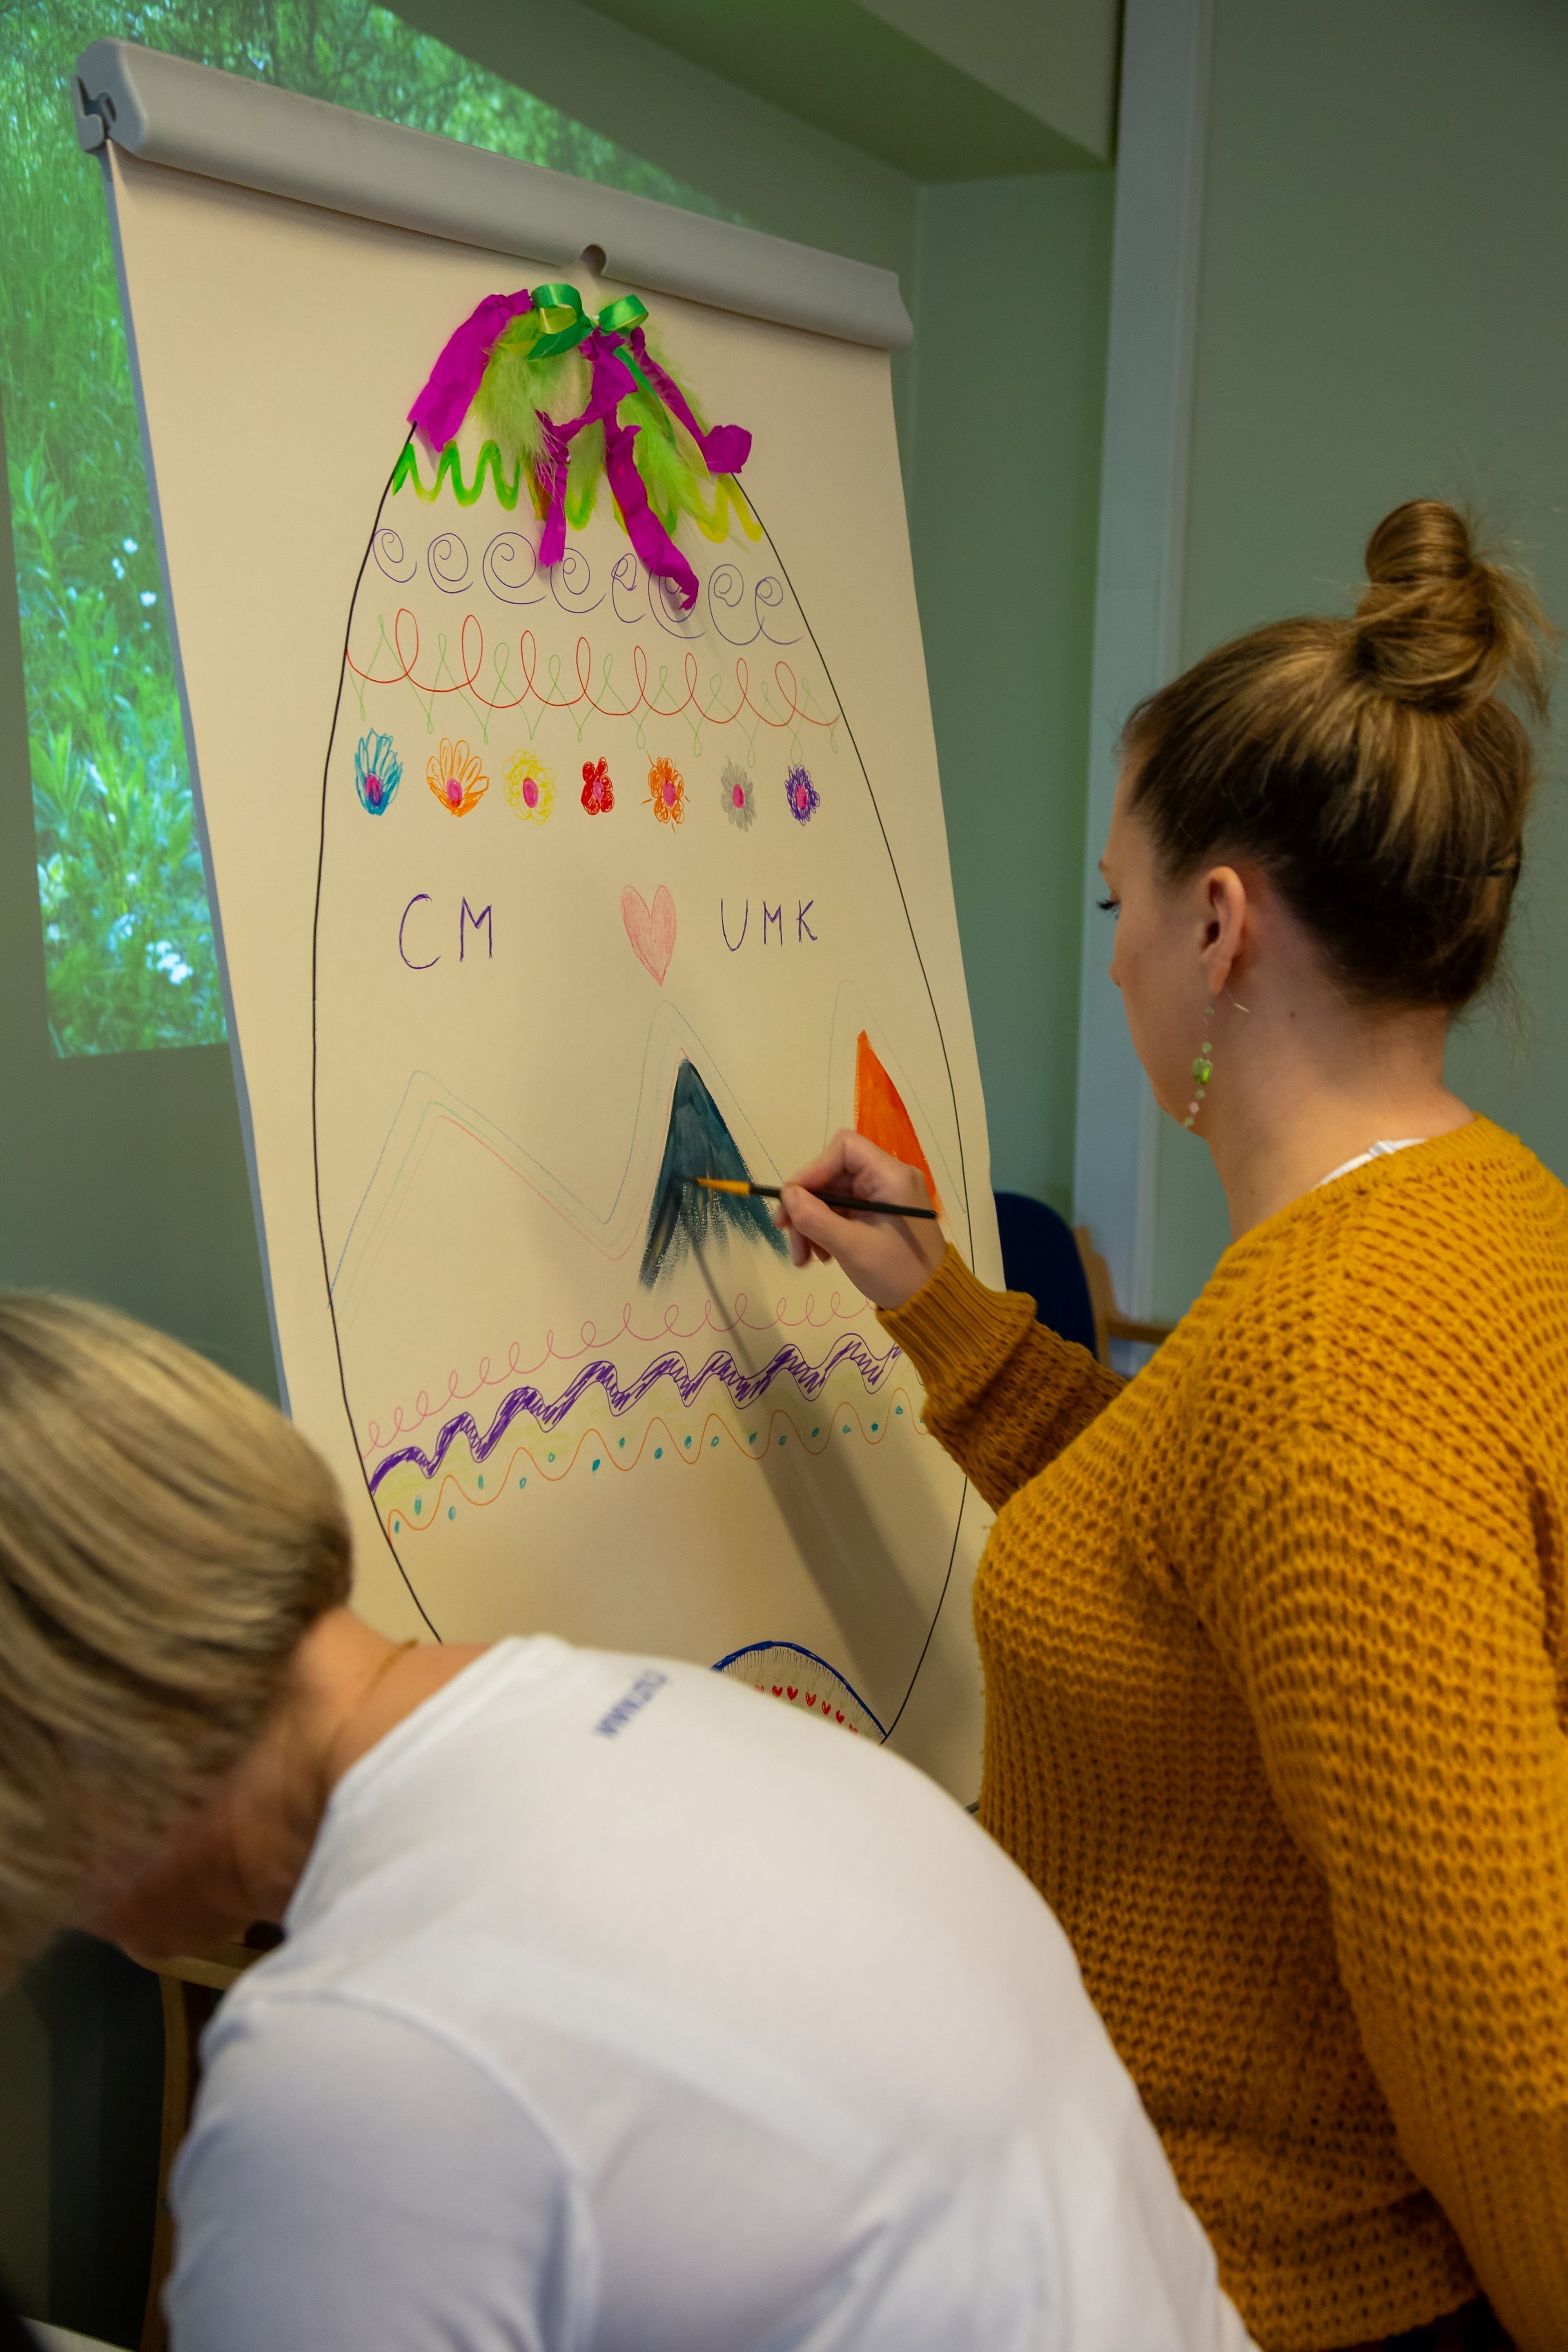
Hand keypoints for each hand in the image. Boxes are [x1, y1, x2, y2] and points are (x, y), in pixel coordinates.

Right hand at [775, 1131, 945, 1310]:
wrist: (930, 1304)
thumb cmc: (896, 1273)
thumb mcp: (851, 1247)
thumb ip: (815, 1218)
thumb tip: (787, 1195)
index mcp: (891, 1176)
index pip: (844, 1149)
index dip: (813, 1169)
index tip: (793, 1199)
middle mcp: (888, 1179)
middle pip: (833, 1175)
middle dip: (807, 1206)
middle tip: (787, 1234)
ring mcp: (883, 1197)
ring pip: (833, 1196)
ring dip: (812, 1223)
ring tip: (804, 1258)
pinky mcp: (878, 1215)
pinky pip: (843, 1212)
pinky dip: (826, 1231)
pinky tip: (821, 1256)